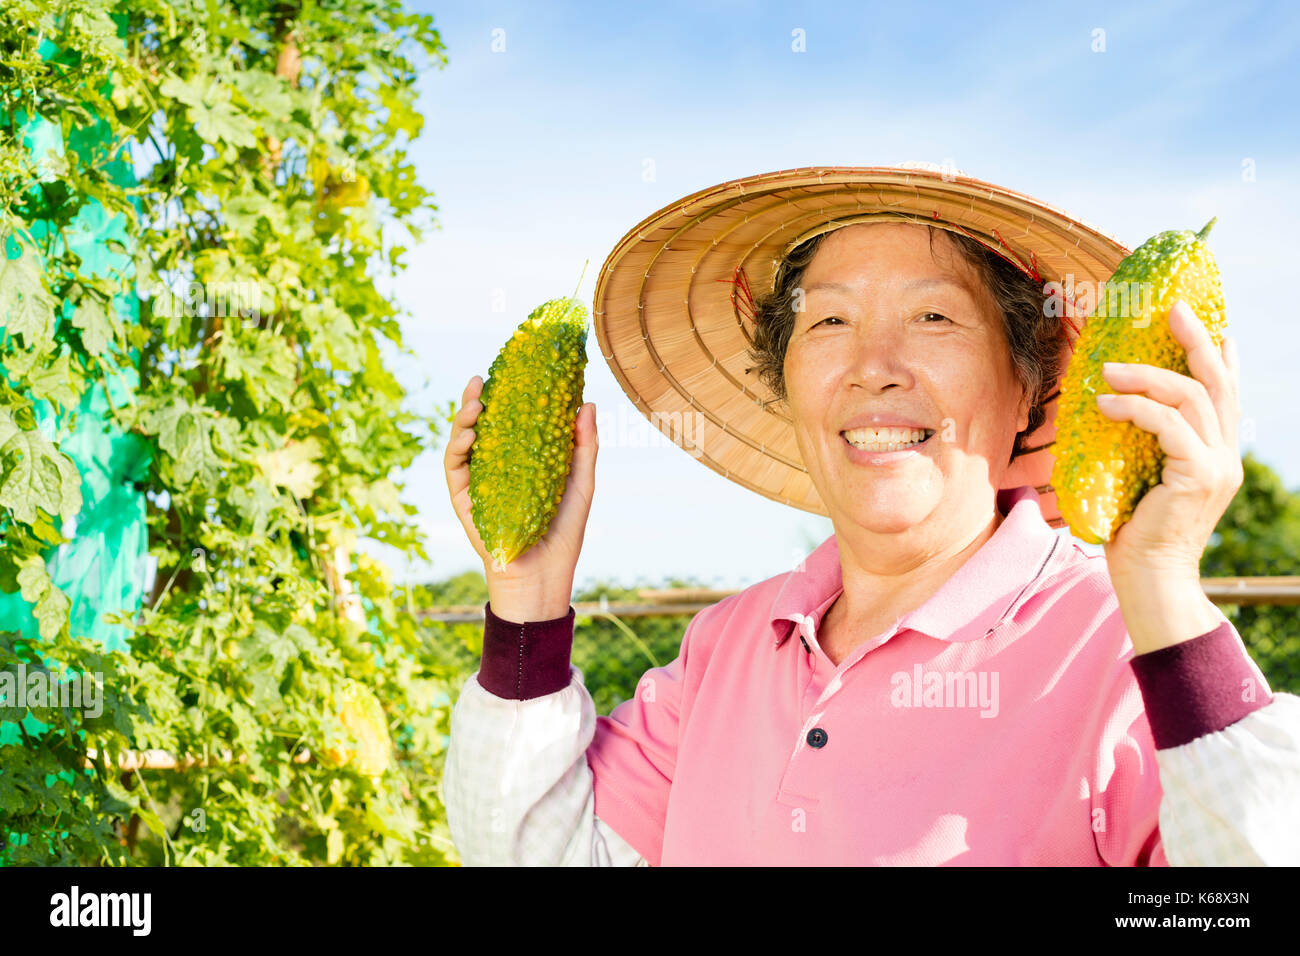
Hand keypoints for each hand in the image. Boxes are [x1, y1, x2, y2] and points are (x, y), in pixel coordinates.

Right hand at [443, 375, 598, 621]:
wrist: (545, 578)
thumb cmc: (563, 534)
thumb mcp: (580, 483)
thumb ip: (583, 446)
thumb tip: (586, 404)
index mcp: (520, 462)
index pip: (508, 423)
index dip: (505, 396)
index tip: (510, 370)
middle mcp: (495, 469)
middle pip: (480, 428)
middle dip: (476, 401)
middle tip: (482, 379)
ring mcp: (478, 485)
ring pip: (462, 444)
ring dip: (463, 420)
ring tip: (474, 402)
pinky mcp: (466, 503)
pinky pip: (455, 471)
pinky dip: (457, 449)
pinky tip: (468, 434)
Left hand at [1094, 300, 1241, 651]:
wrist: (1149, 580)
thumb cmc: (1133, 533)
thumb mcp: (1139, 479)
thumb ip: (1142, 446)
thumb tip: (1108, 409)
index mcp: (1215, 454)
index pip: (1226, 394)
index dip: (1219, 355)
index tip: (1206, 322)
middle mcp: (1225, 456)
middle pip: (1218, 383)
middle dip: (1196, 340)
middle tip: (1172, 309)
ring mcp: (1216, 466)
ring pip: (1193, 398)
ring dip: (1148, 375)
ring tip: (1108, 369)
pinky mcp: (1197, 477)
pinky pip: (1169, 426)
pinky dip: (1136, 408)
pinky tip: (1105, 405)